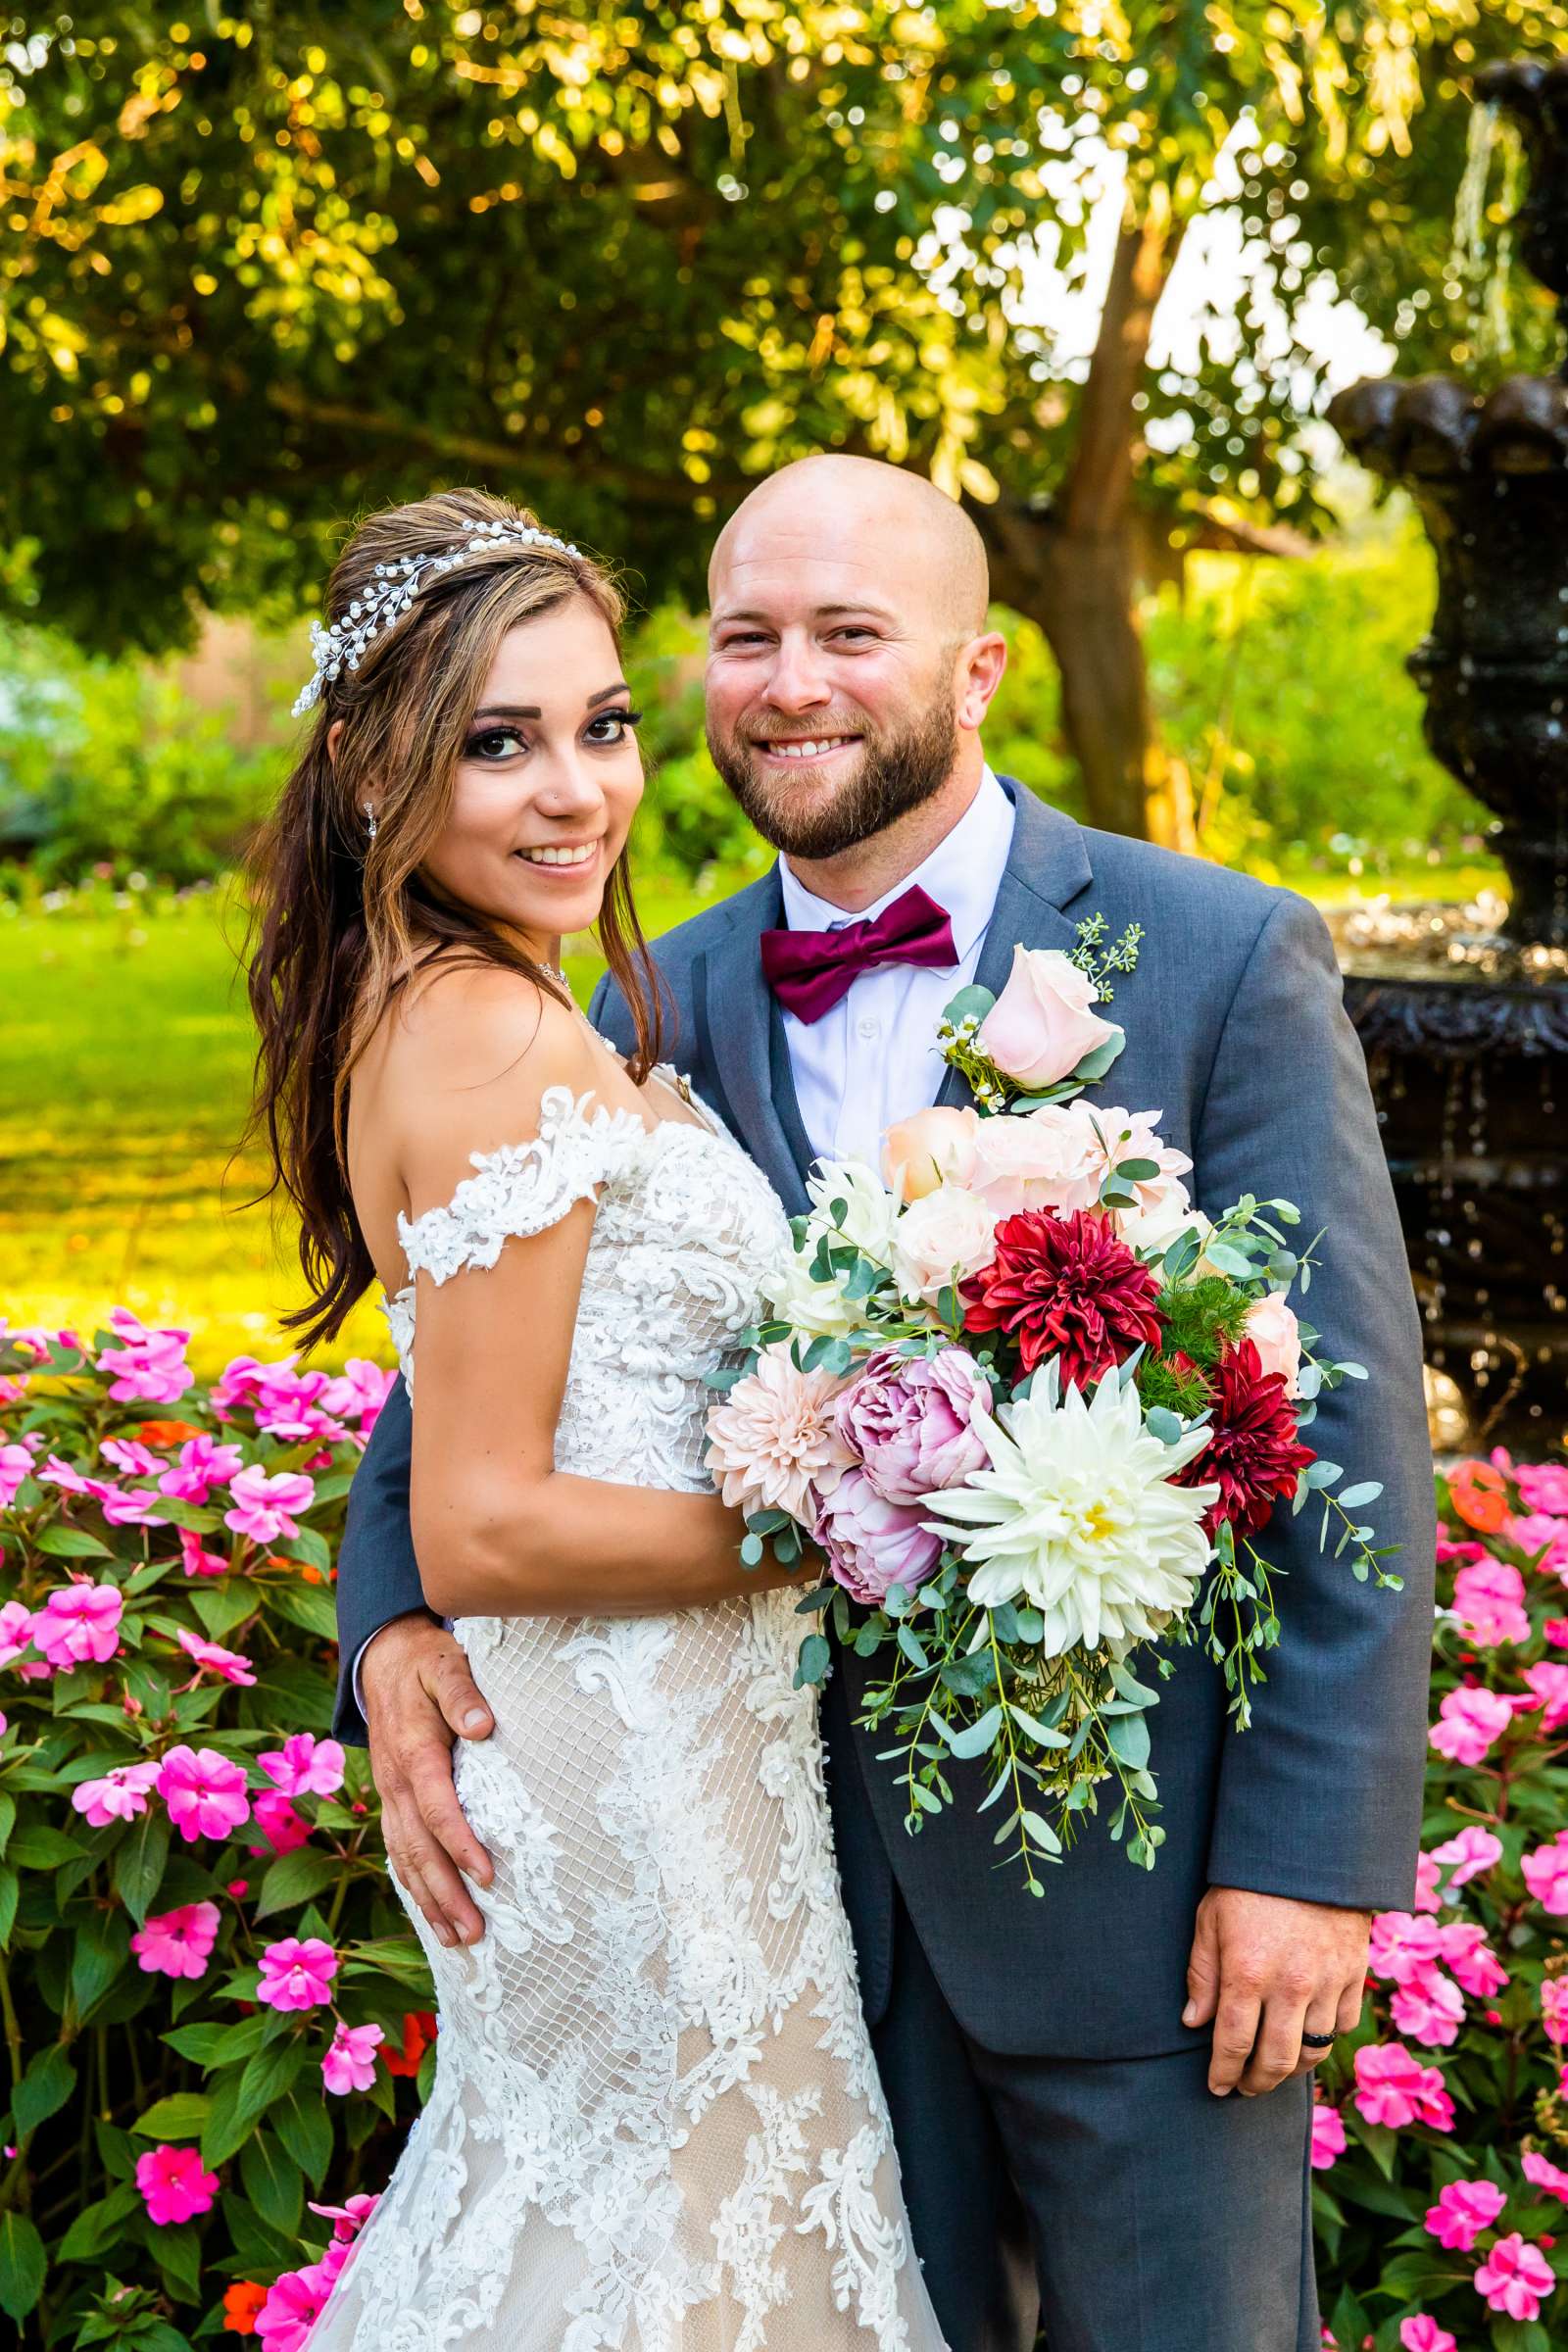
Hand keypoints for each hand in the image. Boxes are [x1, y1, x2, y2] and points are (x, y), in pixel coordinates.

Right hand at [362, 1614, 495, 1949]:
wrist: (382, 1659)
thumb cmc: (425, 1661)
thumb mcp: (446, 1662)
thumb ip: (463, 1691)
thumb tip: (483, 1725)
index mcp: (413, 1750)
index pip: (437, 1807)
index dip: (461, 1844)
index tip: (488, 1876)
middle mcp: (395, 1781)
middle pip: (419, 1847)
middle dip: (445, 1893)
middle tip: (474, 1933)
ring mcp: (389, 1794)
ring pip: (404, 1857)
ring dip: (429, 1901)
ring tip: (458, 1939)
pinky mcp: (391, 1800)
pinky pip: (398, 1850)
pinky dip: (413, 1885)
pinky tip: (431, 1913)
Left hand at [1183, 1886, 1369, 2097]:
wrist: (1309, 1849)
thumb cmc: (1249, 1881)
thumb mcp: (1211, 1918)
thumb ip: (1203, 1973)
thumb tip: (1194, 2021)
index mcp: (1248, 1973)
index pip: (1233, 2043)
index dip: (1223, 2072)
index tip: (1217, 2086)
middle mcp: (1290, 1986)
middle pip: (1276, 2060)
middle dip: (1257, 2082)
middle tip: (1245, 2087)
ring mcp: (1327, 1982)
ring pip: (1313, 2049)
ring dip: (1292, 2070)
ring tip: (1275, 2071)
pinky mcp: (1354, 1973)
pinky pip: (1342, 2025)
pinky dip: (1326, 2037)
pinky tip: (1309, 2036)